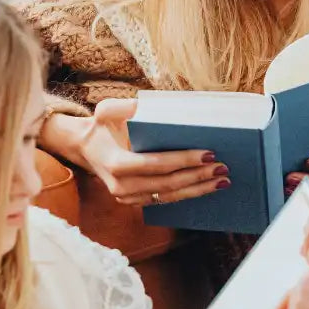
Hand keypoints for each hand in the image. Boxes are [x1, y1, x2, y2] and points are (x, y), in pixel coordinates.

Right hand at [75, 98, 231, 206]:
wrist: (85, 147)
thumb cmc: (100, 127)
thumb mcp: (105, 110)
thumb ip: (123, 106)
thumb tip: (146, 107)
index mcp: (116, 164)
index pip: (156, 164)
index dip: (184, 160)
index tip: (208, 154)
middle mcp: (121, 187)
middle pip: (167, 184)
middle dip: (198, 176)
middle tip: (223, 168)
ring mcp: (127, 198)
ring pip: (169, 197)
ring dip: (198, 189)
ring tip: (221, 181)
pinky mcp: (134, 201)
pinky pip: (164, 200)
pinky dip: (187, 194)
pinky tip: (206, 187)